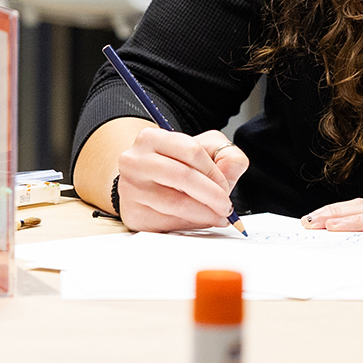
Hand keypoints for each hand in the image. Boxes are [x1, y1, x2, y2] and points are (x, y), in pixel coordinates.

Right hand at [114, 127, 249, 232]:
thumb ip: (227, 155)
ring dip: (203, 214)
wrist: (144, 180)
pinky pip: (167, 223)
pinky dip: (189, 224)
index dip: (214, 172)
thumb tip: (232, 170)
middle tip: (225, 207)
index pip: (191, 151)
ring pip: (175, 204)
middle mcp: (135, 161)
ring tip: (216, 216)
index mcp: (151, 138)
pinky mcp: (132, 213)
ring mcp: (130, 188)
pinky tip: (198, 220)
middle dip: (212, 195)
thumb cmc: (176, 163)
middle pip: (182, 177)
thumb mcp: (205, 148)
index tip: (225, 186)